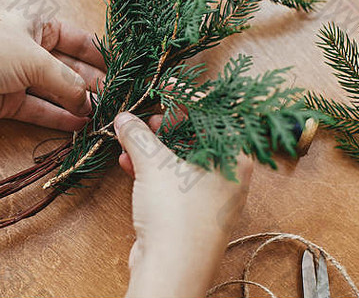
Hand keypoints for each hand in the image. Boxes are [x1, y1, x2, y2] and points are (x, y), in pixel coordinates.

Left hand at [0, 11, 105, 130]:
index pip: (73, 37)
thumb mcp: (36, 59)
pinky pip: (38, 108)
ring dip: (75, 103)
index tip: (118, 69)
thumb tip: (89, 102)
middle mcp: (26, 48)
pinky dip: (57, 117)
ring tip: (100, 116)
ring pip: (53, 90)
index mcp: (33, 23)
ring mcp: (16, 76)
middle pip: (66, 67)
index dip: (96, 53)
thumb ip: (67, 82)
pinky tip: (78, 125)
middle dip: (89, 83)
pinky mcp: (7, 100)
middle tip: (112, 99)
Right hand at [113, 112, 252, 297]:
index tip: (166, 87)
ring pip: (183, 160)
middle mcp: (228, 175)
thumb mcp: (154, 165)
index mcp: (234, 157)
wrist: (171, 270)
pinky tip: (129, 163)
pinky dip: (153, 170)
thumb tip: (124, 118)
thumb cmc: (176, 214)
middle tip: (146, 118)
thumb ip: (139, 135)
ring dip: (155, 147)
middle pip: (198, 136)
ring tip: (132, 137)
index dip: (188, 97)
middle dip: (167, 125)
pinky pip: (174, 180)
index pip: (215, 114)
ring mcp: (211, 196)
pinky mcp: (192, 212)